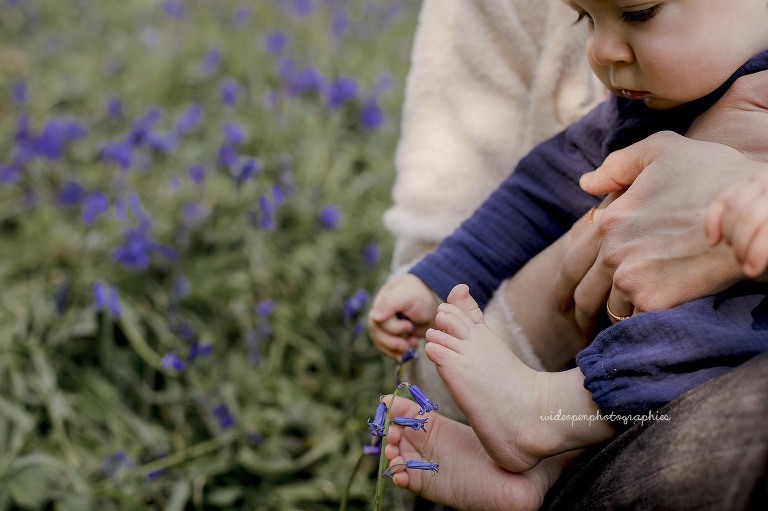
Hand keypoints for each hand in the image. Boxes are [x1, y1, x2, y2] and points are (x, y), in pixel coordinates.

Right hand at [367, 274, 439, 359]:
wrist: (432, 304)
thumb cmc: (419, 296)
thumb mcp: (407, 295)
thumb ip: (389, 303)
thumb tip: (374, 317)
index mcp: (380, 304)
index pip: (378, 321)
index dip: (393, 328)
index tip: (409, 326)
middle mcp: (379, 316)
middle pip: (378, 334)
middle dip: (394, 342)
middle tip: (409, 342)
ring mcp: (384, 328)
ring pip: (381, 343)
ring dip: (396, 348)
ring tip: (411, 344)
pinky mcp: (391, 338)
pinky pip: (387, 349)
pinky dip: (397, 352)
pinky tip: (408, 349)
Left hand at [553, 69, 767, 331]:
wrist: (757, 211)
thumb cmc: (716, 175)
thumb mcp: (663, 150)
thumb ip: (618, 165)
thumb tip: (585, 184)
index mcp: (608, 219)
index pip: (571, 263)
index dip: (565, 285)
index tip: (564, 299)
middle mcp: (612, 252)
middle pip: (584, 294)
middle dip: (581, 310)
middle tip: (583, 323)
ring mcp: (632, 279)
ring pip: (610, 310)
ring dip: (613, 317)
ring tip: (617, 324)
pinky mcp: (656, 302)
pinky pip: (634, 323)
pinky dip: (635, 327)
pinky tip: (640, 328)